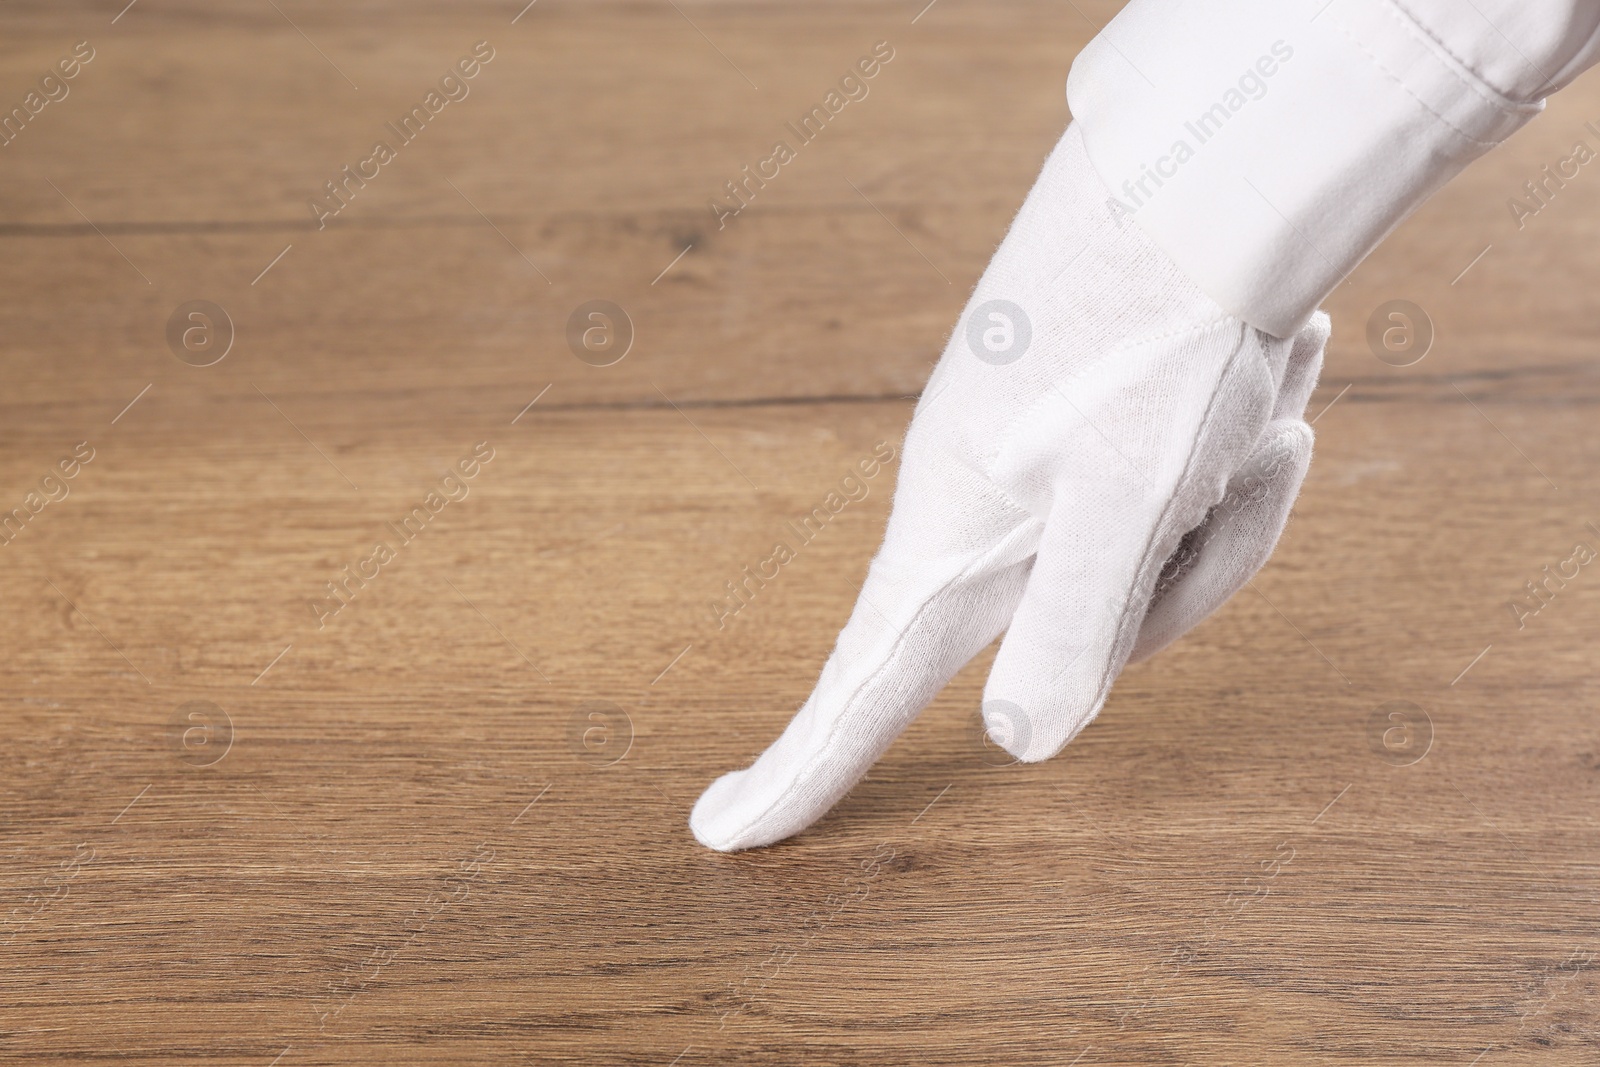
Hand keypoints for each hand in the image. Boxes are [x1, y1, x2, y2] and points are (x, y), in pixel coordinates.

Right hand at [690, 123, 1328, 850]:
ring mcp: (1031, 467)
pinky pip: (1170, 493)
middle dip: (1191, 573)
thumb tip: (1013, 745)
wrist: (1201, 177)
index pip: (857, 686)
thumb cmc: (1157, 334)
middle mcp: (979, 509)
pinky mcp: (1079, 429)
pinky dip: (1230, 448)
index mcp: (955, 538)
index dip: (796, 770)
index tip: (724, 828)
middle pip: (1079, 634)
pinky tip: (1257, 376)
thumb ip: (1070, 629)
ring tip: (1255, 403)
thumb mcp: (1127, 497)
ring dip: (1226, 494)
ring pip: (1141, 563)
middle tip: (1242, 464)